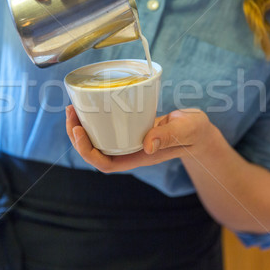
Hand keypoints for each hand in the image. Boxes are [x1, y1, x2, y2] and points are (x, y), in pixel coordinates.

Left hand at [66, 105, 219, 172]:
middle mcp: (130, 151)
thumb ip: (169, 136)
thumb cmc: (194, 132)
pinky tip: (89, 105)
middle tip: (71, 111)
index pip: (106, 164)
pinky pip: (106, 129)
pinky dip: (94, 119)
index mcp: (140, 157)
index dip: (87, 152)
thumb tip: (147, 145)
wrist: (199, 130)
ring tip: (73, 108)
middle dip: (77, 136)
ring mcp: (129, 141)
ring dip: (81, 127)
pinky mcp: (130, 129)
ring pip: (97, 141)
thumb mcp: (186, 130)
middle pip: (94, 153)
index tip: (79, 130)